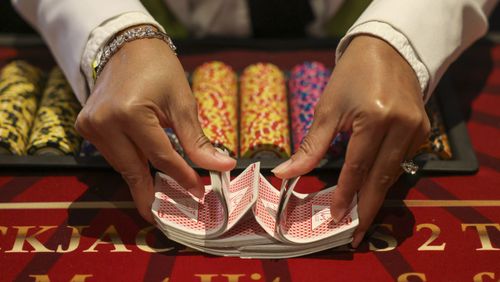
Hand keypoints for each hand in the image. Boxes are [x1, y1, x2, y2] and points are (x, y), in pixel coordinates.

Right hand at [75, 35, 235, 222]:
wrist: (127, 46)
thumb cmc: (160, 70)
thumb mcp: (182, 102)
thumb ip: (197, 140)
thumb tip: (223, 166)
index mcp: (129, 112)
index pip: (159, 156)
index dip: (181, 176)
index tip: (198, 191)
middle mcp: (103, 122)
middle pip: (134, 168)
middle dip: (152, 192)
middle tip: (165, 216)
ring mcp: (89, 125)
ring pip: (122, 165)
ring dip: (142, 178)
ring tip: (161, 196)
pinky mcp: (85, 126)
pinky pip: (113, 154)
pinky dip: (130, 163)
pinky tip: (145, 174)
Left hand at [273, 35, 429, 246]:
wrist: (386, 49)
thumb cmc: (350, 76)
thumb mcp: (327, 109)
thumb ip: (310, 147)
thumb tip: (284, 174)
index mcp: (376, 118)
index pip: (357, 167)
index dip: (346, 195)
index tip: (337, 218)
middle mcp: (402, 127)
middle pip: (381, 178)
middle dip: (367, 208)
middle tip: (355, 233)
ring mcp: (417, 130)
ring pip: (394, 173)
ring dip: (376, 194)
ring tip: (360, 216)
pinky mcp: (423, 130)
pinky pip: (403, 160)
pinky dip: (386, 175)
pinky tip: (373, 187)